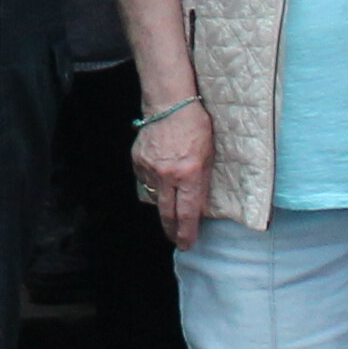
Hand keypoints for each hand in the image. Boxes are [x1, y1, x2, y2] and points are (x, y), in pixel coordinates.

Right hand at [131, 100, 214, 249]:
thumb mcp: (209, 156)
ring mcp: (150, 169)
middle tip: (175, 239)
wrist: (170, 104)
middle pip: (167, 213)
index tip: (187, 243)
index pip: (187, 213)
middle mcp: (168, 175)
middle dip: (172, 229)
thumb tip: (198, 205)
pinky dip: (154, 183)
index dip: (187, 232)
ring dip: (164, 202)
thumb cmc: (196, 126)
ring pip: (156, 197)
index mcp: (189, 175)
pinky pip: (146, 181)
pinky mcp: (138, 161)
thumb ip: (202, 183)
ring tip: (172, 199)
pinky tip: (161, 175)